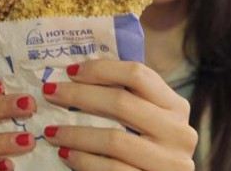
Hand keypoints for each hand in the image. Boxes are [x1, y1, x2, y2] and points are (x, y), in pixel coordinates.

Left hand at [41, 59, 197, 170]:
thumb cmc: (149, 151)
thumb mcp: (149, 121)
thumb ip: (128, 100)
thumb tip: (78, 74)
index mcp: (176, 107)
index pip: (138, 75)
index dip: (102, 69)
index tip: (71, 71)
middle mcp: (179, 132)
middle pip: (122, 103)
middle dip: (80, 95)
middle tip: (51, 92)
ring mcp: (170, 162)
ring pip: (114, 139)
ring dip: (75, 133)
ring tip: (51, 130)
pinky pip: (112, 169)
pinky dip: (84, 160)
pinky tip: (66, 154)